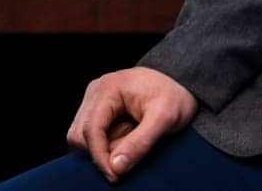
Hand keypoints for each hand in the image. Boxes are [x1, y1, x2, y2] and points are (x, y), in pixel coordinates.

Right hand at [65, 67, 196, 182]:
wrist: (181, 84)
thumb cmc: (174, 98)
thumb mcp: (165, 119)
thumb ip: (140, 143)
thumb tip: (115, 167)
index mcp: (108, 88)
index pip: (90, 130)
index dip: (99, 157)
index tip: (115, 176)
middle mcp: (96, 90)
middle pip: (80, 134)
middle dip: (102, 150)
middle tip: (132, 145)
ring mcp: (94, 98)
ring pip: (81, 136)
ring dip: (103, 146)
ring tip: (130, 136)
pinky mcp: (97, 108)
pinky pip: (89, 134)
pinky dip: (104, 143)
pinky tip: (124, 136)